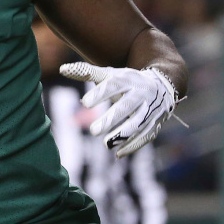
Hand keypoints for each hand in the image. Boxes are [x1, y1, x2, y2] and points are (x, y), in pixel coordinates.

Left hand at [59, 62, 176, 157]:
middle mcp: (140, 93)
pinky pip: (147, 135)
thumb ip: (86, 72)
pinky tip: (118, 154)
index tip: (85, 103)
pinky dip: (134, 145)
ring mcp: (150, 109)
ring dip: (123, 135)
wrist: (162, 84)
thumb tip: (62, 69)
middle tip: (93, 131)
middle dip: (111, 119)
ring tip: (106, 144)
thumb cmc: (126, 81)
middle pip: (126, 107)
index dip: (100, 94)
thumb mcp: (109, 74)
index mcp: (127, 79)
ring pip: (139, 123)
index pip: (113, 85)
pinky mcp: (155, 123)